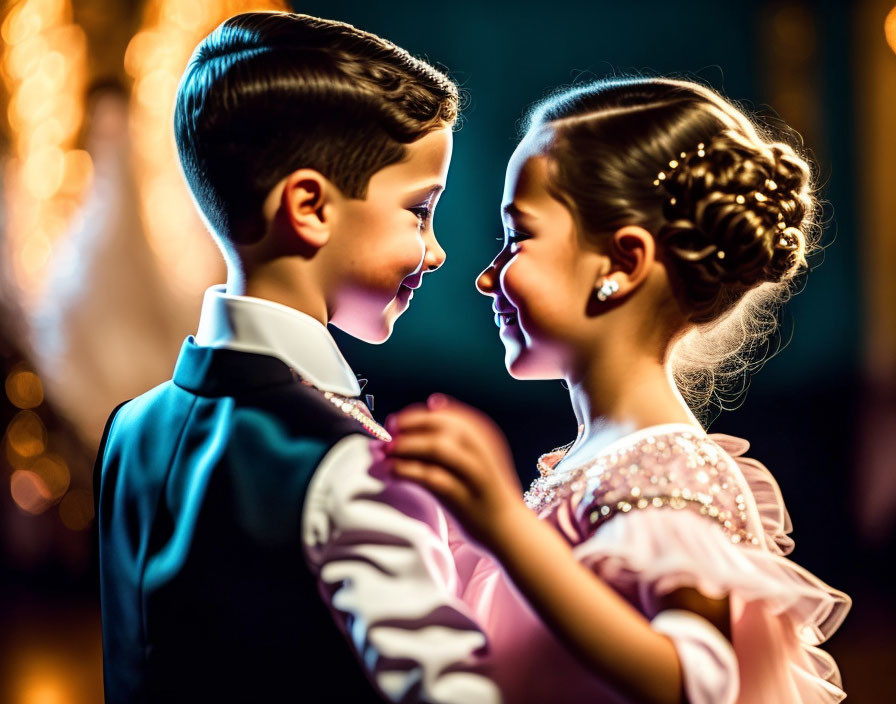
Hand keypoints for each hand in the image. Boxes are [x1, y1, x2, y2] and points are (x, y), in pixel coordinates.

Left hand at [384, 394, 528, 547]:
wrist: (508, 529)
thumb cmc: (485, 489)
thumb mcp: (479, 453)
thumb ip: (458, 431)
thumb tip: (433, 401)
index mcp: (485, 435)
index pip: (446, 413)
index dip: (416, 415)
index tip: (396, 423)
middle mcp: (483, 449)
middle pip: (441, 425)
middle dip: (409, 426)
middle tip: (386, 435)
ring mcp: (475, 473)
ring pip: (437, 447)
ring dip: (405, 446)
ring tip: (385, 454)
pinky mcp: (464, 497)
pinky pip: (431, 477)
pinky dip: (406, 471)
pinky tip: (391, 473)